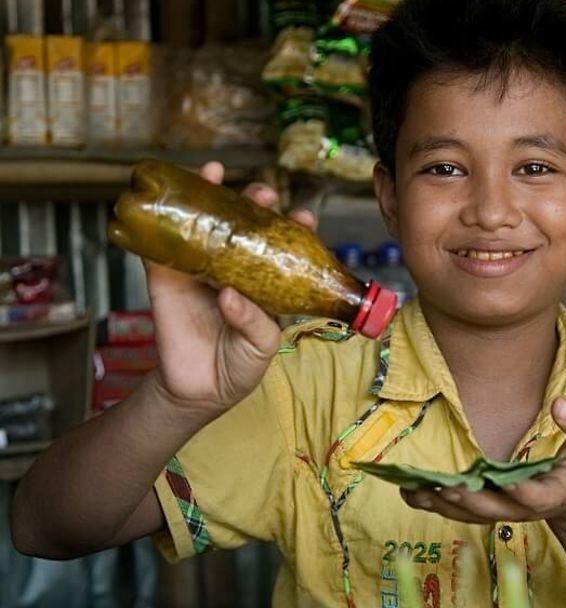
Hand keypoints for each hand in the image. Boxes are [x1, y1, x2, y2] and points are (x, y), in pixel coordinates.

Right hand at [147, 162, 317, 415]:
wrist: (200, 391)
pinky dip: (163, 220)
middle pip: (243, 225)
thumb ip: (253, 321)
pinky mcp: (166, 278)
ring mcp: (199, 269)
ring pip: (204, 224)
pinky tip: (170, 198)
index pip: (281, 246)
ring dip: (209, 195)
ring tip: (215, 174)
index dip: (293, 228)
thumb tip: (231, 294)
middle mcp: (233, 267)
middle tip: (262, 194)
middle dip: (254, 203)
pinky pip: (160, 245)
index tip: (304, 218)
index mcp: (265, 279)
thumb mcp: (262, 346)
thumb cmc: (239, 365)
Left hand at [401, 398, 565, 529]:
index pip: (537, 497)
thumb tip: (561, 405)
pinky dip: (434, 502)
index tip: (509, 481)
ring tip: (415, 489)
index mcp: (554, 493)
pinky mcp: (488, 507)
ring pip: (470, 513)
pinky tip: (411, 490)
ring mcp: (504, 509)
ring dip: (443, 503)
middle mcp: (525, 507)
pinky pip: (458, 510)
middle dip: (470, 499)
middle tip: (447, 485)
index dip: (523, 491)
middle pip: (494, 509)